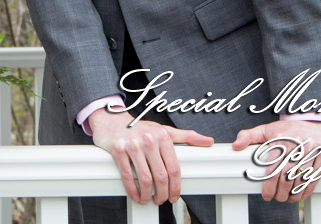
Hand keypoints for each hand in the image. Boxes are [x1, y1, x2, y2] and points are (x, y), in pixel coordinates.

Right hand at [86, 108, 214, 205]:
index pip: (174, 167)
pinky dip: (133, 190)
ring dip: (148, 195)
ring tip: (148, 199)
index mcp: (163, 136)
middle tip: (161, 200)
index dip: (176, 186)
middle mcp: (149, 140)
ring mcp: (133, 145)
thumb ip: (186, 136)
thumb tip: (208, 141)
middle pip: (161, 175)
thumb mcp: (164, 130)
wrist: (112, 120)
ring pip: (145, 178)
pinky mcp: (118, 150)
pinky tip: (136, 195)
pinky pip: (127, 176)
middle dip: (163, 193)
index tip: (175, 196)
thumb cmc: (140, 128)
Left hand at [232, 120, 320, 202]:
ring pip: (302, 178)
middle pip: (287, 177)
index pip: (273, 169)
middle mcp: (297, 145)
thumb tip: (235, 145)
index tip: (266, 195)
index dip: (269, 186)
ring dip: (294, 193)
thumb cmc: (288, 128)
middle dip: (281, 192)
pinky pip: (316, 175)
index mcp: (281, 140)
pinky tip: (302, 194)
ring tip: (288, 199)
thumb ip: (249, 136)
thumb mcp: (267, 129)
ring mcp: (311, 149)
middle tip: (277, 198)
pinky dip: (308, 188)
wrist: (312, 118)